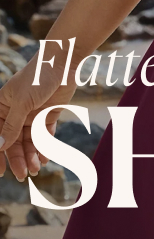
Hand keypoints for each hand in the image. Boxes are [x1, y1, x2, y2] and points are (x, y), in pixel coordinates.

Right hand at [0, 55, 78, 181]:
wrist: (63, 63)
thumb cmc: (37, 77)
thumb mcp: (22, 103)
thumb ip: (11, 125)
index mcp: (2, 107)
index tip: (1, 172)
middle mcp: (15, 113)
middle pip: (14, 142)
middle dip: (18, 159)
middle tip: (23, 175)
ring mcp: (32, 115)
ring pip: (29, 141)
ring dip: (32, 155)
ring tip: (36, 168)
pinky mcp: (48, 115)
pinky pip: (44, 136)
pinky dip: (44, 147)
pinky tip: (45, 158)